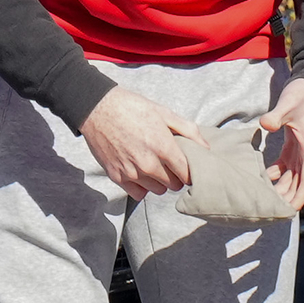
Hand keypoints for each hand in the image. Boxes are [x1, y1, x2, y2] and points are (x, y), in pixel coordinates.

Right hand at [78, 85, 209, 197]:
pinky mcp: (116, 176)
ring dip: (159, 182)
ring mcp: (131, 172)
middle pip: (173, 185)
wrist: (97, 108)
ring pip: (157, 190)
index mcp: (162, 146)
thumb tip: (206, 147)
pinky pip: (138, 194)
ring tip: (154, 166)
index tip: (186, 166)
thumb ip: (188, 130)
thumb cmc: (133, 108)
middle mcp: (148, 163)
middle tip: (170, 164)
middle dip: (175, 176)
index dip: (189, 172)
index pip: (186, 174)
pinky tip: (140, 172)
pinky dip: (142, 187)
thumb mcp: (164, 112)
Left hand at [255, 76, 303, 206]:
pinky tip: (262, 179)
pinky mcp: (296, 147)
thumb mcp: (289, 103)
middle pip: (299, 186)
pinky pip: (287, 169)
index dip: (298, 199)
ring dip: (281, 190)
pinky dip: (276, 176)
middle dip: (286, 200)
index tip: (286, 212)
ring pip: (293, 179)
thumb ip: (277, 115)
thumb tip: (265, 124)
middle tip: (267, 212)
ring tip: (263, 200)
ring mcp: (303, 153)